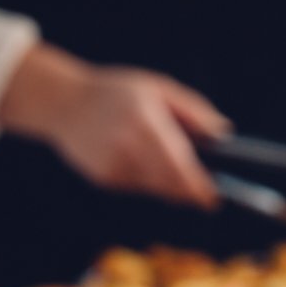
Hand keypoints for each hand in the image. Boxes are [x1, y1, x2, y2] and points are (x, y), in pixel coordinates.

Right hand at [0, 43, 229, 207]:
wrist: (62, 103)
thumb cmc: (115, 92)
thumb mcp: (157, 88)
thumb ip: (193, 110)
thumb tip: (223, 134)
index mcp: (144, 122)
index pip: (178, 164)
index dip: (198, 186)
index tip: (213, 198)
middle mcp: (127, 147)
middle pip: (168, 183)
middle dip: (189, 192)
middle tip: (205, 196)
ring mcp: (113, 166)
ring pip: (154, 188)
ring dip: (169, 185)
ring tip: (175, 173)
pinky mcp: (103, 178)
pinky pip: (136, 187)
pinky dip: (146, 180)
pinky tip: (141, 162)